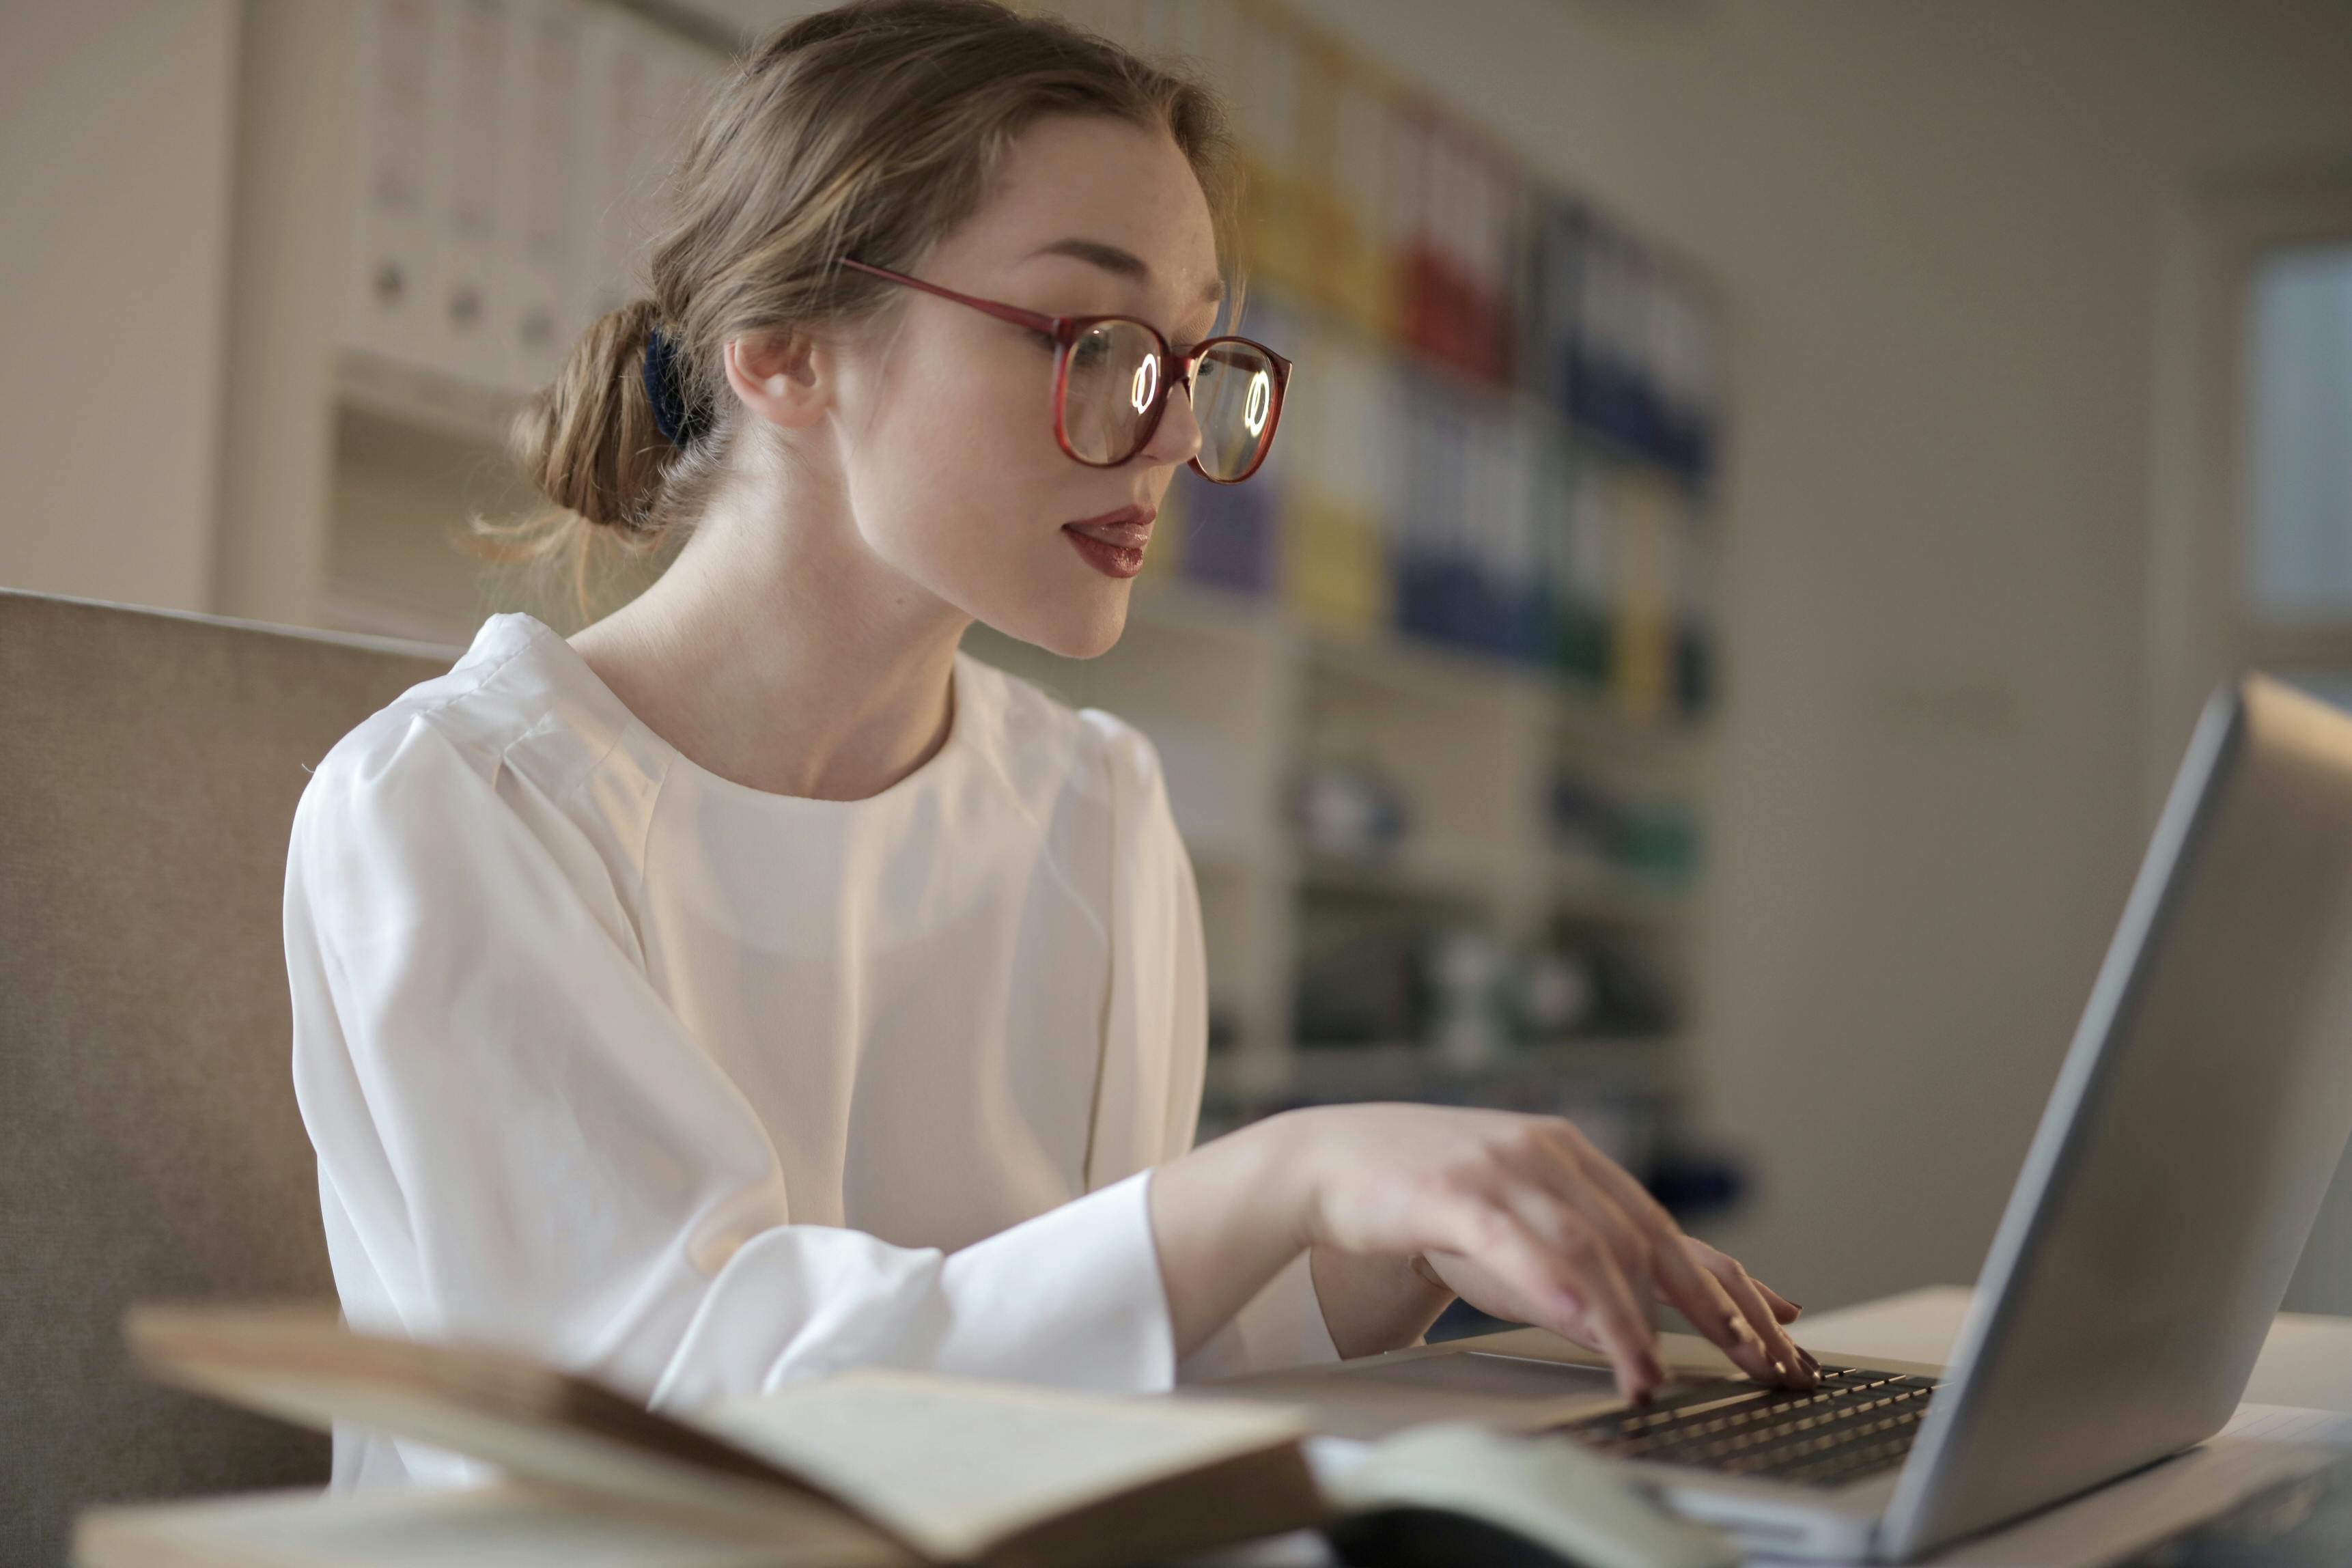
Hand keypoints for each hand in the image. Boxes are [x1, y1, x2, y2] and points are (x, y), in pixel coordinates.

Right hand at [1288, 1104, 1810, 1401]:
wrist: (1323, 1159)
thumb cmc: (1417, 1196)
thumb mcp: (1510, 1222)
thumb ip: (1568, 1259)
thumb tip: (1626, 1322)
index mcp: (1565, 1153)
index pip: (1659, 1225)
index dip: (1718, 1282)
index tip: (1768, 1333)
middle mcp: (1543, 1152)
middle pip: (1638, 1237)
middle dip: (1697, 1308)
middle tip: (1741, 1364)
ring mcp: (1498, 1166)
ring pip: (1585, 1245)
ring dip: (1626, 1317)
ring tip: (1648, 1373)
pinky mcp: (1448, 1189)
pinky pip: (1514, 1240)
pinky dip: (1554, 1283)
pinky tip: (1581, 1319)